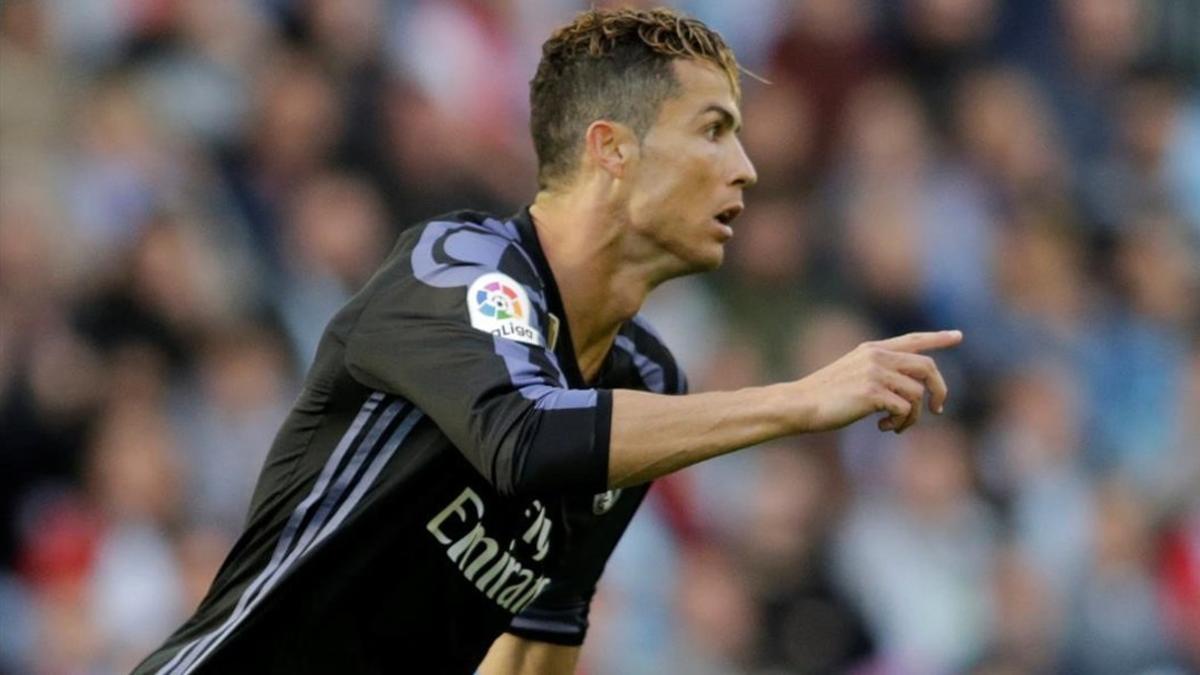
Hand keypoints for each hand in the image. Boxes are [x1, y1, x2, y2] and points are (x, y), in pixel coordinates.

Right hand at [790, 330, 961, 433]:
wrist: (801, 404)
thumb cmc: (825, 396)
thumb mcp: (853, 374)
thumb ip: (879, 373)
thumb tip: (912, 389)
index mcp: (872, 349)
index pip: (913, 339)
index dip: (938, 338)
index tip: (958, 336)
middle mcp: (877, 356)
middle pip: (927, 367)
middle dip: (939, 390)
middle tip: (938, 410)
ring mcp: (875, 372)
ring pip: (918, 393)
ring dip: (913, 416)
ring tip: (895, 425)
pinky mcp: (873, 392)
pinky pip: (905, 409)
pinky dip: (899, 423)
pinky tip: (882, 427)